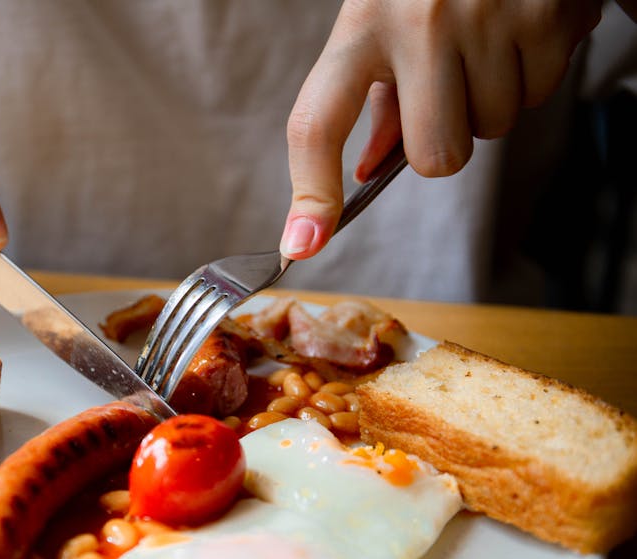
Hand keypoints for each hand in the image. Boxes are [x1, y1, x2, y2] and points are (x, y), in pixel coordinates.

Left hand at [279, 0, 602, 259]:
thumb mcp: (381, 22)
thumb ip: (376, 99)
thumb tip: (370, 171)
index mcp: (360, 25)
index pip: (318, 124)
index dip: (311, 192)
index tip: (302, 243)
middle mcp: (419, 22)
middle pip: (435, 159)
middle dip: (445, 142)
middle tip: (448, 90)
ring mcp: (486, 18)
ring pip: (492, 130)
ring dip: (491, 102)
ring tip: (485, 44)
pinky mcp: (547, 15)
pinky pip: (538, 95)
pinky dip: (533, 75)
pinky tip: (520, 30)